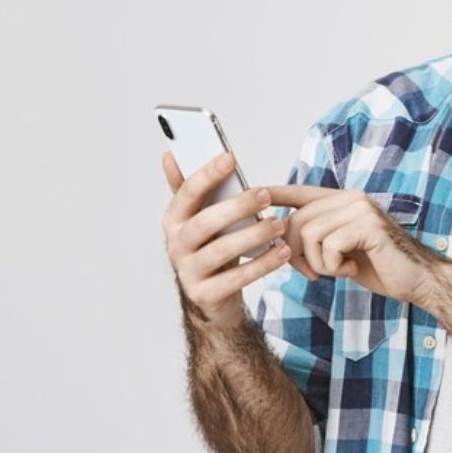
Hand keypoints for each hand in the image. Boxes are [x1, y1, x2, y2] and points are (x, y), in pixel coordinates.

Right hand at [160, 150, 319, 325]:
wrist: (211, 296)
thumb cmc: (210, 245)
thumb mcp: (200, 217)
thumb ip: (191, 189)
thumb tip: (170, 156)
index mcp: (174, 219)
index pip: (187, 192)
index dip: (207, 174)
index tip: (230, 158)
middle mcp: (176, 244)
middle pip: (204, 222)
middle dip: (236, 207)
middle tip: (264, 195)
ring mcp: (188, 271)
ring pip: (221, 251)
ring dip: (253, 235)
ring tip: (278, 224)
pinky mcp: (205, 294)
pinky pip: (235, 279)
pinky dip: (262, 265)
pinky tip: (281, 252)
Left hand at [265, 185, 439, 303]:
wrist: (418, 281)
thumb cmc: (379, 267)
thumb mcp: (341, 250)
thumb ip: (317, 238)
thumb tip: (281, 238)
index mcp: (343, 201)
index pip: (301, 192)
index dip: (275, 193)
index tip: (253, 193)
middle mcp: (351, 198)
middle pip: (298, 220)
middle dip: (297, 253)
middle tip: (314, 273)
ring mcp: (360, 209)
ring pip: (310, 234)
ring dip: (318, 263)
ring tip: (340, 270)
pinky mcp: (368, 225)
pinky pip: (329, 246)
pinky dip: (334, 267)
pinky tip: (352, 270)